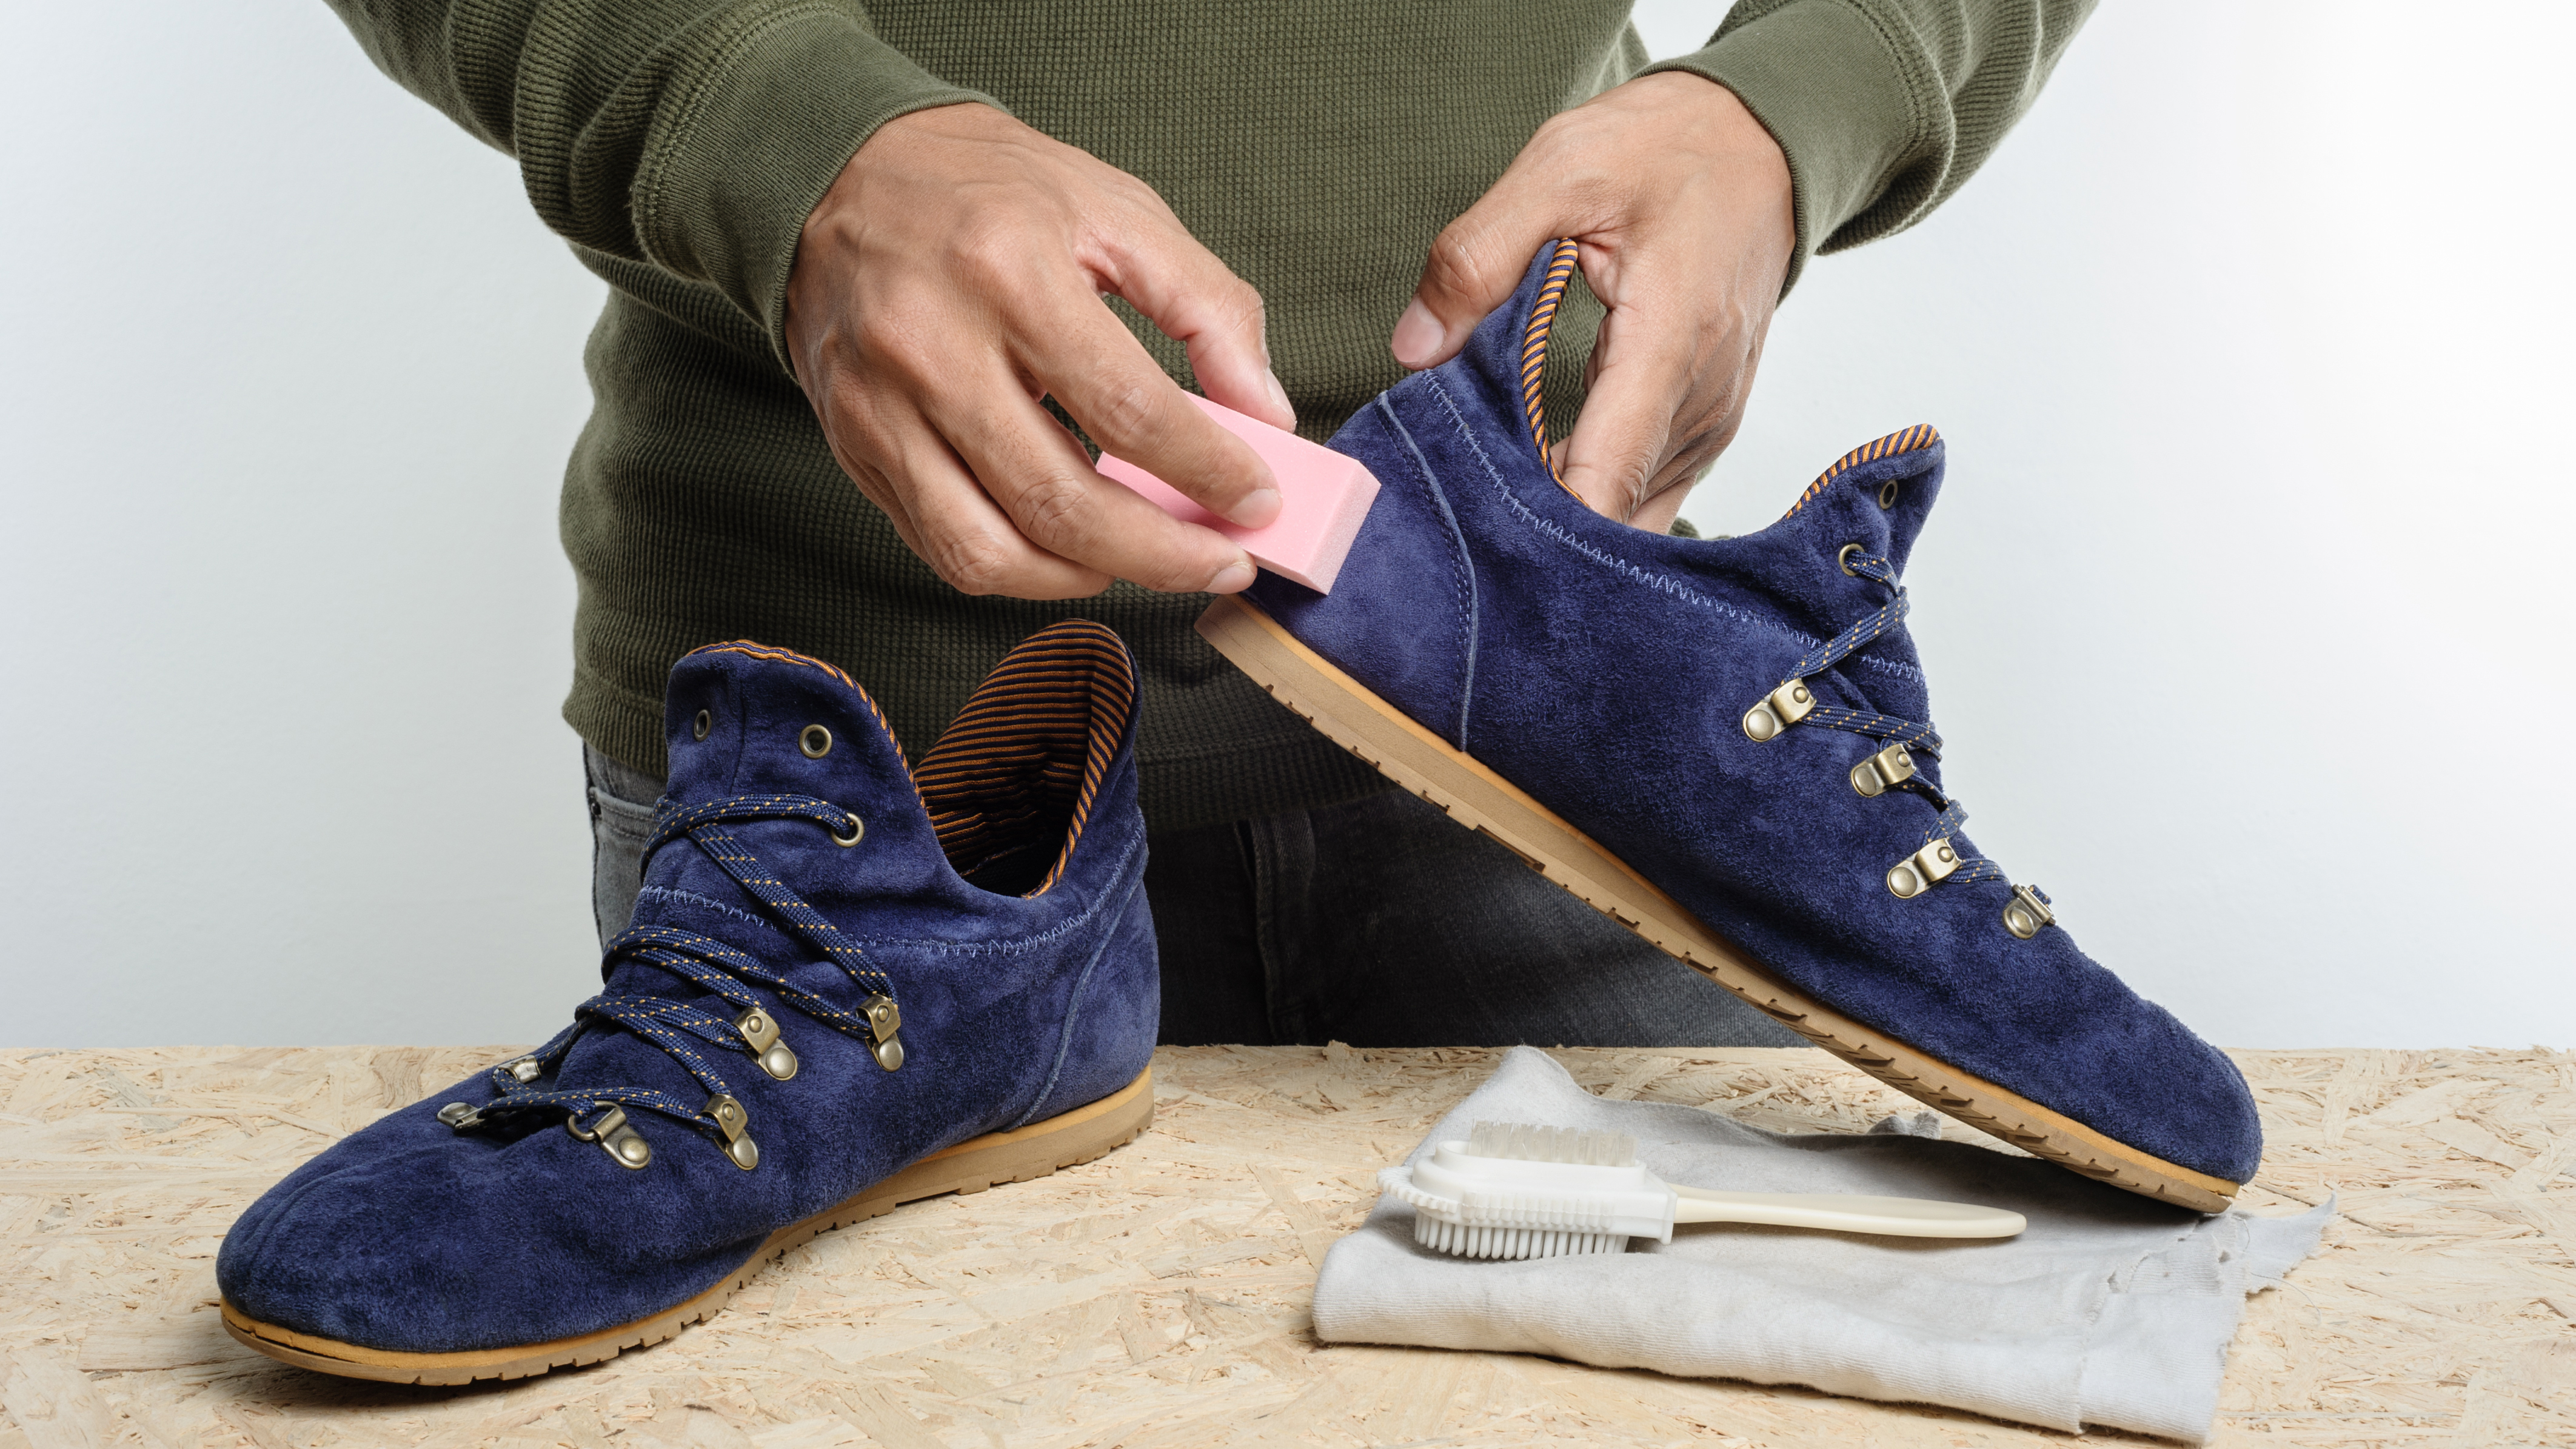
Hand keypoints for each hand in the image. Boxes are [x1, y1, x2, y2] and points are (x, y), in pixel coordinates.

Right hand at [785, 103, 1294, 597]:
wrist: (837, 170)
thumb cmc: (986, 189)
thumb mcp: (1115, 208)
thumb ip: (1207, 306)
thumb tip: (1266, 411)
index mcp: (1008, 269)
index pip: (1128, 410)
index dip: (1208, 472)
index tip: (1258, 499)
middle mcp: (932, 345)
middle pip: (1060, 502)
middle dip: (1162, 554)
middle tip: (1223, 560)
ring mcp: (880, 406)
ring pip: (990, 551)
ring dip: (1087, 577)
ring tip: (1146, 558)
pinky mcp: (854, 446)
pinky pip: (942, 547)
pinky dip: (1020, 568)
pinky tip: (1072, 548)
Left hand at [1389, 72, 1793, 532]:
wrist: (1762, 144)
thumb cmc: (1668, 151)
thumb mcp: (1562, 167)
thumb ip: (1479, 253)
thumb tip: (1416, 348)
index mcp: (1670, 345)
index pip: (1604, 484)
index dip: (1534, 529)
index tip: (1466, 533)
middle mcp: (1699, 405)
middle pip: (1608, 518)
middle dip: (1530, 531)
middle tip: (1446, 517)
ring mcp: (1707, 424)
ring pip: (1625, 515)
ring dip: (1556, 519)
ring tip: (1477, 503)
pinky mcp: (1702, 428)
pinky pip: (1642, 492)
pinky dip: (1587, 498)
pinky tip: (1529, 486)